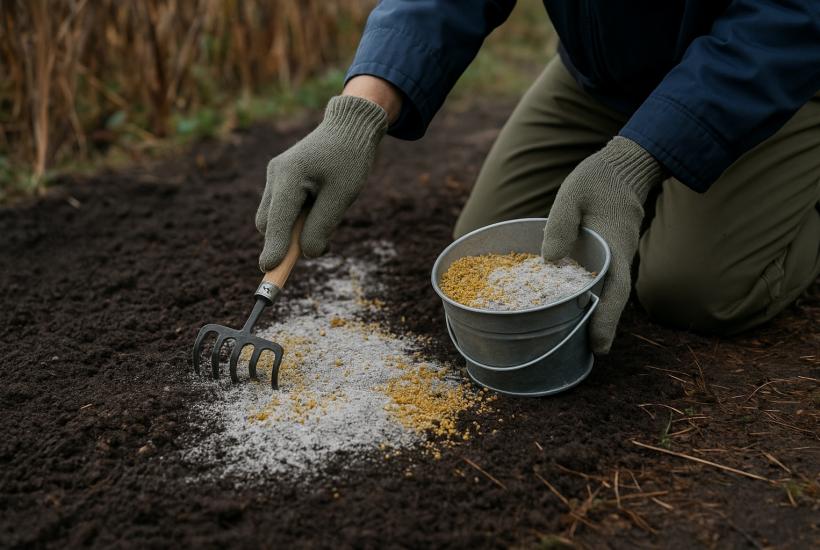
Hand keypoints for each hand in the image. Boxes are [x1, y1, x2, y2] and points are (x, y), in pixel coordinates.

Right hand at [255, 95, 387, 270]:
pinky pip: (285, 209)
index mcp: (288, 176)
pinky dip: (300, 217)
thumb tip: (307, 254)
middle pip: (269, 224)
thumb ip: (322, 226)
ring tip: (329, 212)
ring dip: (296, 229)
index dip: (274, 247)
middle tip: (323, 242)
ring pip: (276, 218)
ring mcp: (276, 176)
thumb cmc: (350, 158)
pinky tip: (323, 205)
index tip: (270, 268)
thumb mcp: (342, 195)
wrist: (350, 126)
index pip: (276, 221)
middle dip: (287, 240)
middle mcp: (276, 175)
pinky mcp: (283, 178)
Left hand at [541, 137, 663, 353]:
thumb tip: (549, 260)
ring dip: (597, 313)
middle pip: (613, 299)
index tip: (601, 346)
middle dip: (603, 326)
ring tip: (578, 338)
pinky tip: (572, 305)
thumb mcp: (573, 194)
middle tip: (592, 352)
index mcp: (613, 245)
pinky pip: (601, 279)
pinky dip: (590, 295)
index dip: (608, 320)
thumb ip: (561, 224)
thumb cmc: (597, 178)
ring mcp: (615, 256)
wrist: (623, 166)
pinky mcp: (607, 252)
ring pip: (607, 291)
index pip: (615, 290)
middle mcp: (618, 256)